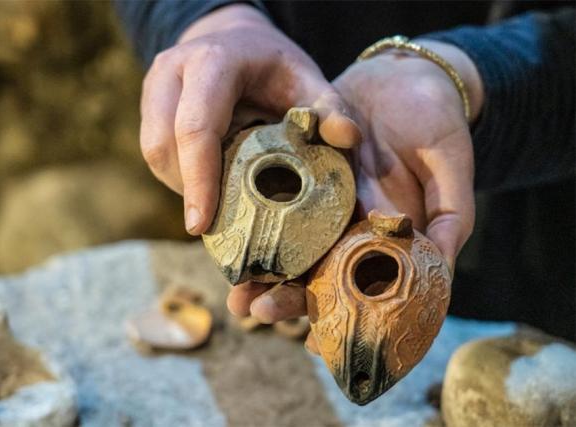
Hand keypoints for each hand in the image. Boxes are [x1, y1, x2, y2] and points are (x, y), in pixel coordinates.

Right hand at [140, 4, 359, 235]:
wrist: (238, 40)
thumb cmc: (275, 65)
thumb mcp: (308, 78)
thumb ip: (330, 107)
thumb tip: (348, 139)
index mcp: (214, 62)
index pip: (196, 127)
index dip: (198, 180)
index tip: (201, 225)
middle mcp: (174, 70)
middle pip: (163, 144)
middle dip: (188, 190)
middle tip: (214, 224)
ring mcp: (155, 85)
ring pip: (154, 151)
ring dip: (182, 185)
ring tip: (215, 203)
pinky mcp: (149, 102)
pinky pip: (154, 150)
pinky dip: (179, 175)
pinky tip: (207, 184)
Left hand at [227, 40, 484, 344]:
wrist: (406, 78)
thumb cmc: (437, 124)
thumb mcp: (453, 166)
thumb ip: (453, 215)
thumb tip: (444, 264)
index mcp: (381, 234)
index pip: (360, 281)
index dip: (337, 310)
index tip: (309, 337)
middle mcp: (347, 223)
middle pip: (316, 269)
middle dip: (286, 295)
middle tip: (256, 312)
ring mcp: (319, 198)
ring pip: (289, 242)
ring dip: (262, 268)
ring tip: (237, 292)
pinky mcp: (297, 168)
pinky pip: (274, 194)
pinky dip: (254, 216)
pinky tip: (230, 235)